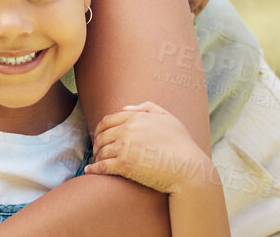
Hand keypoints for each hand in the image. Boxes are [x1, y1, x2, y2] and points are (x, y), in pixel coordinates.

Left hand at [87, 102, 216, 193]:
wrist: (189, 168)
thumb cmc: (182, 144)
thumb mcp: (168, 118)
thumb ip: (147, 107)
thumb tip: (125, 108)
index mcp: (135, 117)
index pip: (107, 121)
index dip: (100, 129)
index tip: (99, 136)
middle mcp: (127, 130)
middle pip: (101, 136)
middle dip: (97, 143)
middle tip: (97, 150)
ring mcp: (125, 148)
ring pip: (101, 151)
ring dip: (97, 156)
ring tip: (97, 161)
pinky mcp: (124, 165)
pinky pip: (103, 166)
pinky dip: (94, 169)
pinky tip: (90, 171)